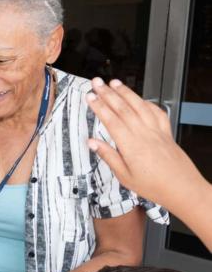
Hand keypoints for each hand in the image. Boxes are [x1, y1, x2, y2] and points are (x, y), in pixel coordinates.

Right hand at [85, 78, 204, 211]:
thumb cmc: (154, 186)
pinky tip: (140, 98)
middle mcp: (144, 134)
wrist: (182, 188)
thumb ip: (109, 156)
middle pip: (123, 108)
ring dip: (126, 92)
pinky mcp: (166, 132)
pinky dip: (146, 102)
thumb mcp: (125, 177)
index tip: (90, 96)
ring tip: (114, 83)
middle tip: (96, 82)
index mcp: (131, 146)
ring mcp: (157, 131)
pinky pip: (156, 112)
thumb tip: (92, 143)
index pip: (111, 120)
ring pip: (139, 106)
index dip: (99, 106)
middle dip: (108, 93)